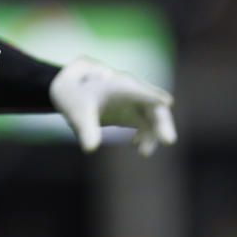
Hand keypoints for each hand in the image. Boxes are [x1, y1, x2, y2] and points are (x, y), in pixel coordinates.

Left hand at [49, 57, 176, 155]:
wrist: (68, 91)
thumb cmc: (72, 96)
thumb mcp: (76, 112)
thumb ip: (85, 128)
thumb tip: (90, 148)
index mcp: (118, 85)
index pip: (139, 90)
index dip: (153, 96)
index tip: (166, 102)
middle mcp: (131, 92)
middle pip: (154, 106)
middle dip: (163, 122)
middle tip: (168, 140)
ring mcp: (133, 102)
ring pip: (154, 117)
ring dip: (156, 133)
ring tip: (143, 152)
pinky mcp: (131, 113)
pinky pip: (147, 124)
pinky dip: (147, 136)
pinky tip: (138, 147)